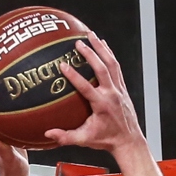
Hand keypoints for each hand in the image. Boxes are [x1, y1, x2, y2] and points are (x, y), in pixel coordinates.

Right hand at [46, 32, 147, 155]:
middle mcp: (112, 94)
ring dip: (102, 48)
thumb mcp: (85, 140)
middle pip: (102, 68)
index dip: (74, 76)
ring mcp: (119, 89)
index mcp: (102, 105)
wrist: (129, 141)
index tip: (62, 65)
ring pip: (112, 64)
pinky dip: (110, 54)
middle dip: (90, 54)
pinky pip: (116, 67)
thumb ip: (66, 137)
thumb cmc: (106, 140)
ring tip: (91, 35)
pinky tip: (102, 44)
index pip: (86, 87)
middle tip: (78, 42)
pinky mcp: (122, 88)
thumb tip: (47, 134)